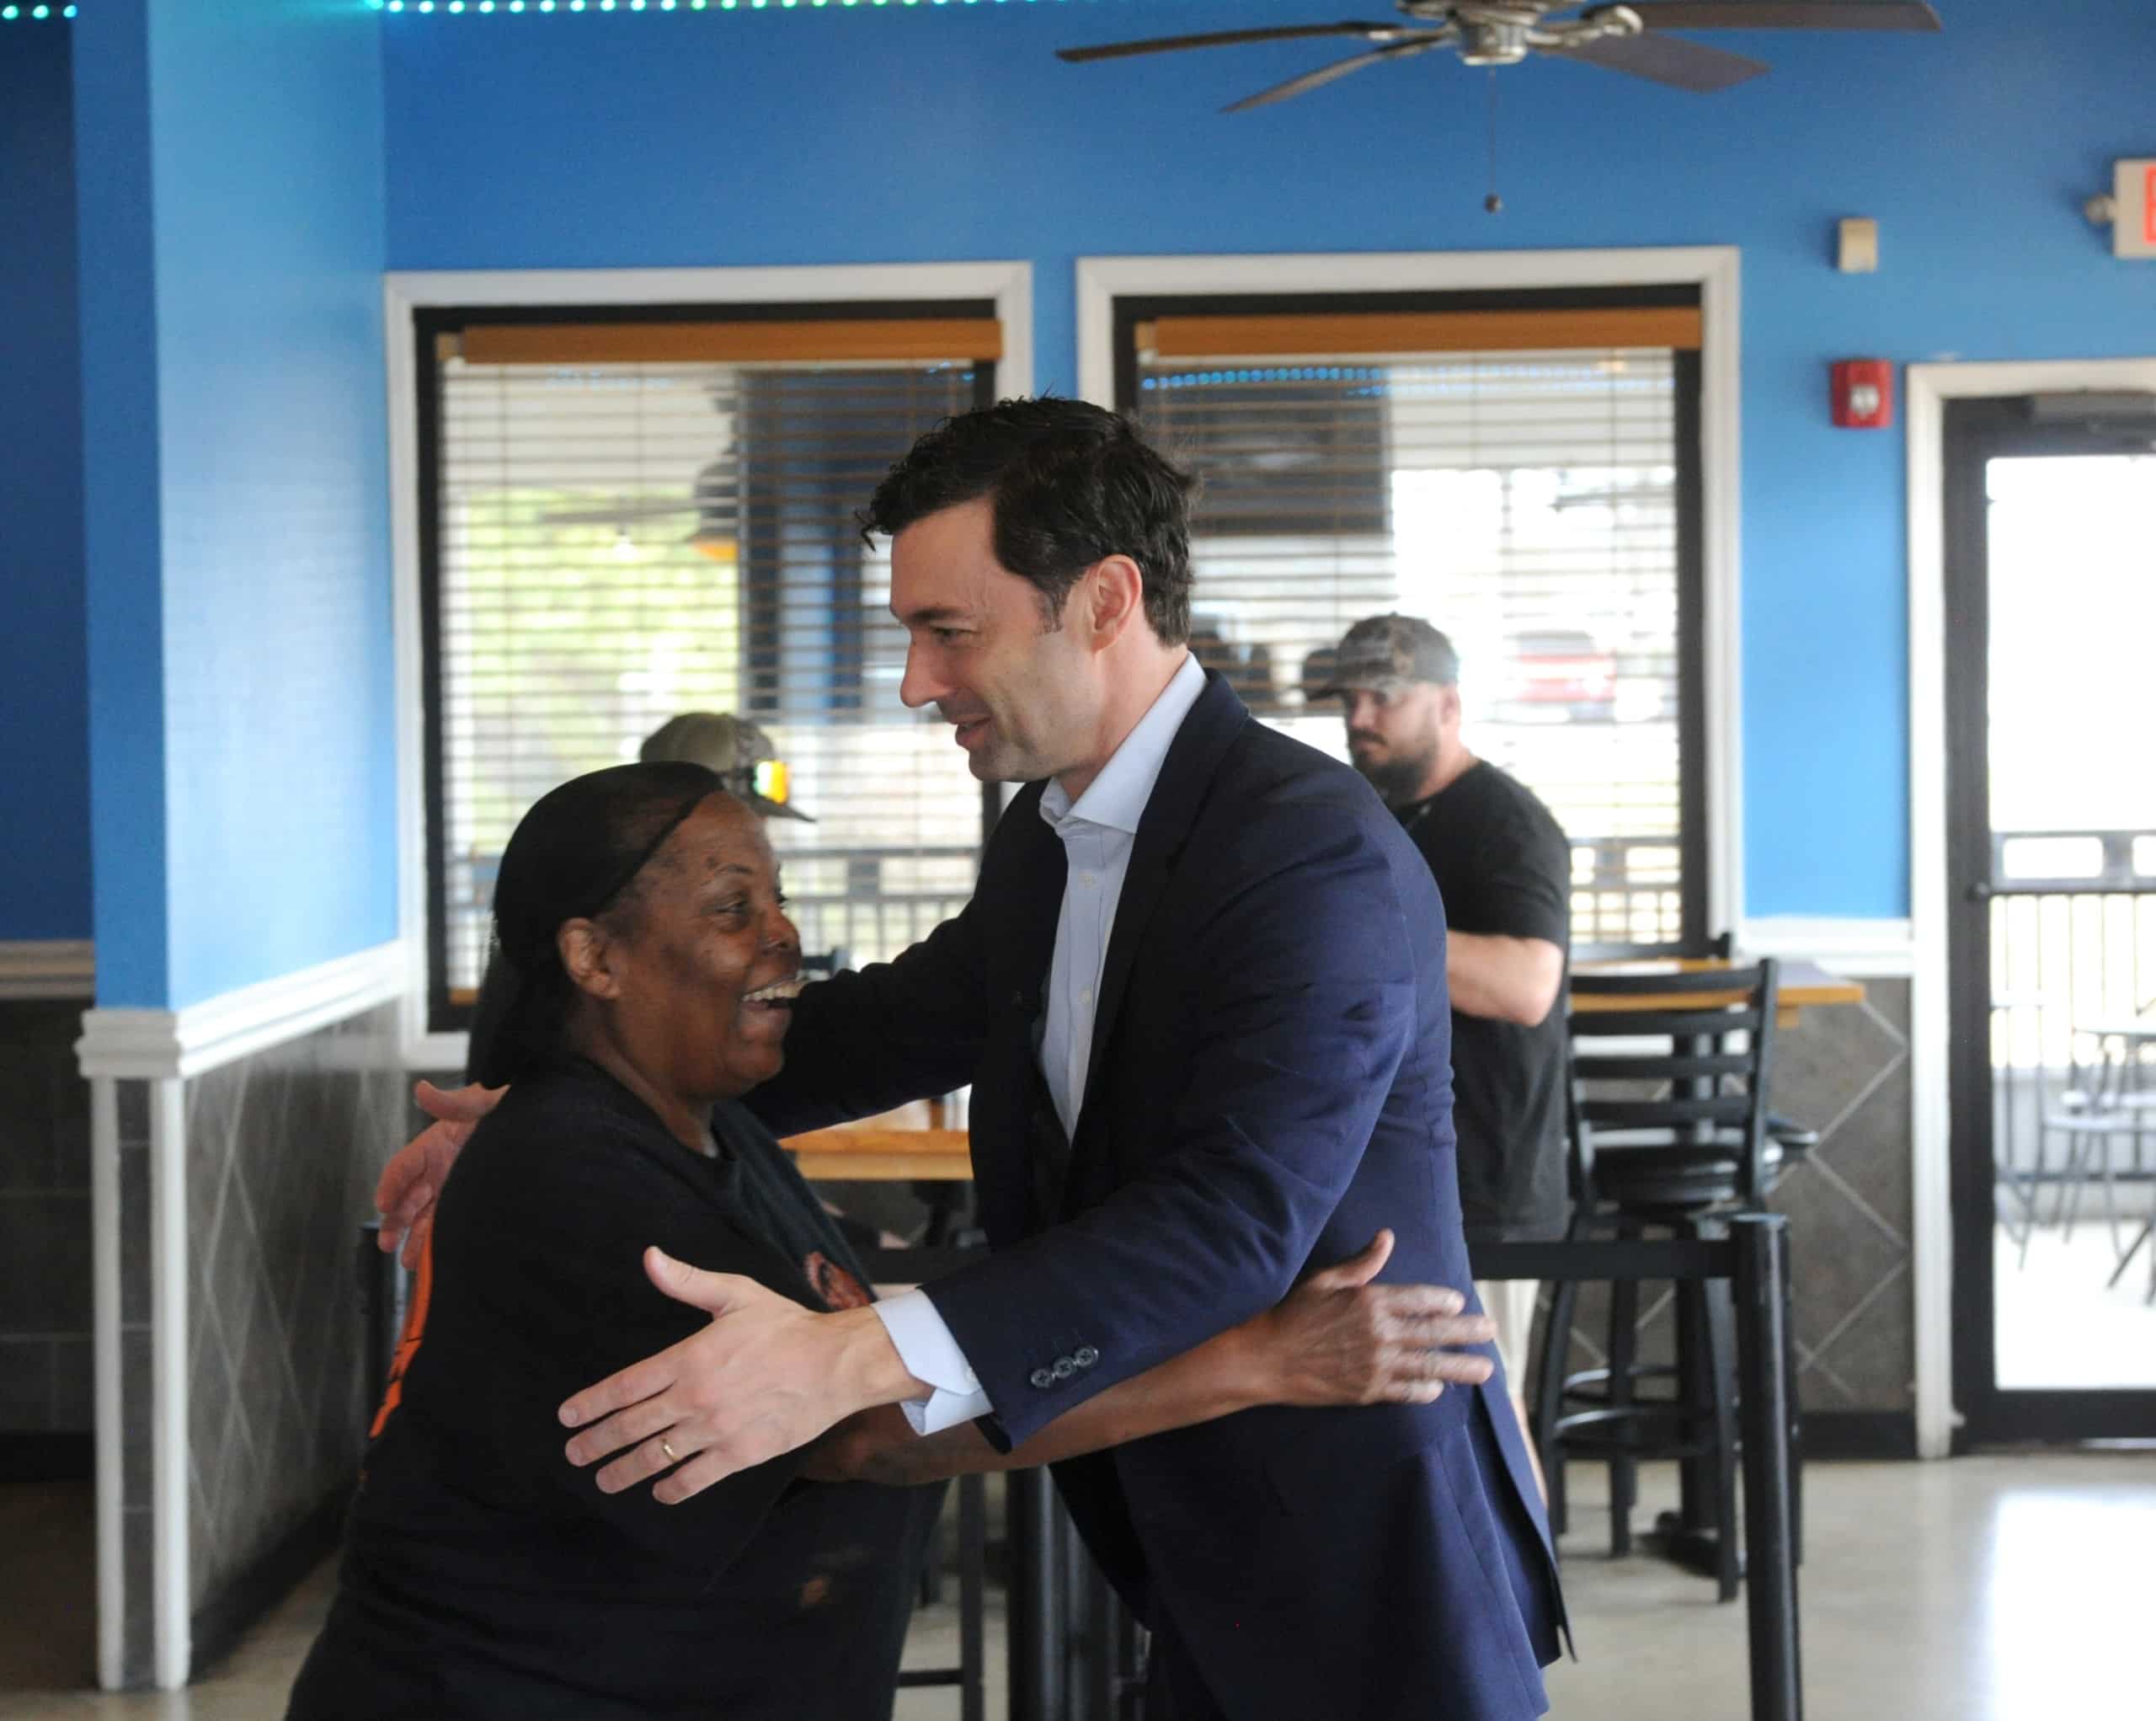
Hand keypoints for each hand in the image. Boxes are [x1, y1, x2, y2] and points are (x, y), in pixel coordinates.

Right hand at [375, 1080, 503, 1271]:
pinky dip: (437, 1240)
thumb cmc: (511, 1104)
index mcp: (437, 1142)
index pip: (405, 1164)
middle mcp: (440, 1167)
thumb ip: (456, 1101)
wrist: (543, 1122)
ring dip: (414, 1237)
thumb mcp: (486, 1100)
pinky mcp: (470, 1200)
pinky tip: (432, 1260)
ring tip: (408, 1261)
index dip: (391, 1184)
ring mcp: (454, 1185)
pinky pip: (449, 1222)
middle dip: (395, 1220)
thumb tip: (422, 1089)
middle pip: (409, 1196)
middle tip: (387, 1243)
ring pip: (425, 1215)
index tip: (383, 1204)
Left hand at [561, 1247, 916, 1503]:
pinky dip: (672, 1488)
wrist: (835, 1364)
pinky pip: (696, 1478)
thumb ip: (687, 1281)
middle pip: (631, 1426)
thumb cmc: (785, 1326)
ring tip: (603, 1480)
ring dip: (624, 1471)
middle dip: (596, 1442)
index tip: (568, 1417)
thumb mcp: (735, 1294)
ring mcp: (716, 1430)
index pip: (624, 1387)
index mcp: (689, 1358)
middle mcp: (695, 1398)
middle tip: (574, 1454)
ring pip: (657, 1456)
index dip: (591, 1404)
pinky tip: (659, 1491)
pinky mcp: (740, 1454)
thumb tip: (650, 1258)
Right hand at [1254, 1230, 1496, 1406]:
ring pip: (1429, 1365)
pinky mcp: (1367, 1391)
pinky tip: (1440, 1388)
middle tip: (1491, 1330)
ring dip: (1461, 1367)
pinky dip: (1426, 1390)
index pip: (1419, 1299)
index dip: (1443, 1301)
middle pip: (1433, 1332)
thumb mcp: (1324, 1279)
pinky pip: (1406, 1392)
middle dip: (1467, 1332)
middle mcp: (1378, 1334)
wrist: (1265, 1359)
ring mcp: (1375, 1365)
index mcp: (1369, 1301)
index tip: (1460, 1303)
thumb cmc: (1291, 1314)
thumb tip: (1387, 1237)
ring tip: (1485, 1369)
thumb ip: (1361, 1262)